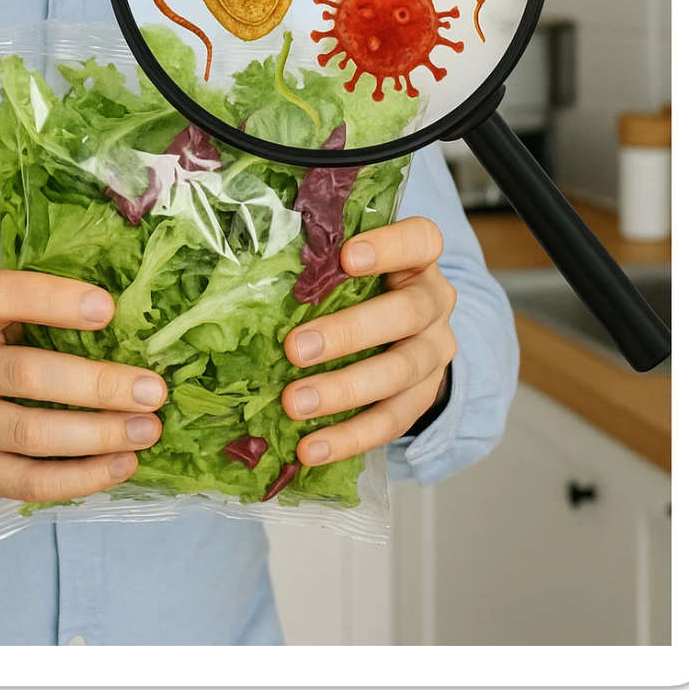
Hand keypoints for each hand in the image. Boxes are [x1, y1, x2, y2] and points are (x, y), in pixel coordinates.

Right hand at [0, 269, 165, 502]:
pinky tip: (120, 464)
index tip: (107, 309)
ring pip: (31, 435)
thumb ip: (33, 312)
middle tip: (152, 390)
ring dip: (98, 435)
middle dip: (97, 384)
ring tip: (147, 429)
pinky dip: (81, 477)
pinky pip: (28, 482)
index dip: (52, 300)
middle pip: (26, 375)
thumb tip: (130, 318)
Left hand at [281, 217, 455, 466]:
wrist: (411, 329)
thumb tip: (254, 257)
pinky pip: (391, 421)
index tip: (346, 256)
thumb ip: (323, 257)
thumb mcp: (354, 261)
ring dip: (344, 391)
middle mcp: (435, 303)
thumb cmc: (367, 283)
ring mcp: (434, 352)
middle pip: (405, 314)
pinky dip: (349, 437)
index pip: (420, 241)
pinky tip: (311, 448)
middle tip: (295, 348)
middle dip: (348, 333)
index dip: (388, 247)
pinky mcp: (423, 396)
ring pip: (399, 373)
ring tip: (294, 403)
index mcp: (419, 258)